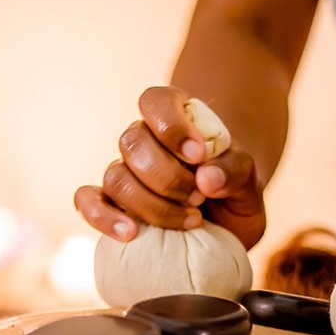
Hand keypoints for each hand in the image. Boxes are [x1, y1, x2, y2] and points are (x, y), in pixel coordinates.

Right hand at [74, 86, 266, 248]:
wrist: (225, 222)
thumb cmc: (233, 190)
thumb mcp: (248, 179)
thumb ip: (234, 170)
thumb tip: (206, 178)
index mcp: (173, 117)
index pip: (155, 101)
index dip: (171, 126)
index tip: (198, 155)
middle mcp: (142, 140)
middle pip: (132, 142)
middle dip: (167, 177)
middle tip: (199, 199)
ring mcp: (123, 172)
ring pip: (115, 176)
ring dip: (151, 204)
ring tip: (190, 220)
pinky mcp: (110, 204)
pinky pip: (87, 201)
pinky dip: (103, 217)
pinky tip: (130, 233)